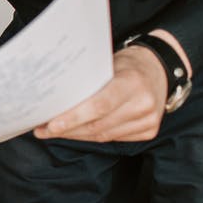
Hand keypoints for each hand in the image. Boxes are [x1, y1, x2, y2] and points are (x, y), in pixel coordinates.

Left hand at [35, 33, 182, 141]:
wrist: (159, 68)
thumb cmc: (127, 64)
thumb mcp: (108, 64)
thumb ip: (87, 81)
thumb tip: (53, 98)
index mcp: (132, 82)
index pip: (99, 106)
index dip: (73, 118)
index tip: (50, 125)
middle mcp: (143, 103)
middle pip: (98, 125)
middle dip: (67, 129)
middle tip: (42, 129)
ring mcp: (148, 120)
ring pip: (103, 135)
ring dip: (75, 135)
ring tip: (53, 132)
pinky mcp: (149, 131)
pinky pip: (113, 138)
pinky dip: (92, 136)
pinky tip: (75, 132)